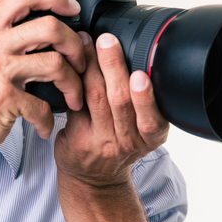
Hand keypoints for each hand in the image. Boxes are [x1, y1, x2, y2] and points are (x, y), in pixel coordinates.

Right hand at [0, 0, 85, 163]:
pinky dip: (48, 119)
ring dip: (74, 84)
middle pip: (50, 26)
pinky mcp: (4, 98)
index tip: (73, 10)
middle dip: (76, 46)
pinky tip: (44, 125)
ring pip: (56, 63)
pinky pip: (43, 105)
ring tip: (73, 98)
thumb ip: (0, 34)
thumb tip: (34, 17)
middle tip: (81, 63)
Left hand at [54, 32, 168, 188]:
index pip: (152, 119)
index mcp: (151, 137)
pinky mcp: (77, 139)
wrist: (94, 180)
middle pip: (120, 101)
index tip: (140, 76)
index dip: (146, 98)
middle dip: (114, 67)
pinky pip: (75, 104)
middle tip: (107, 41)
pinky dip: (73, 81)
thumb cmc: (119, 147)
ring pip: (95, 99)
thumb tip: (131, 54)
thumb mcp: (142, 132)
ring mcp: (100, 142)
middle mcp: (127, 142)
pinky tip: (69, 62)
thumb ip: (141, 103)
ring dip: (91, 67)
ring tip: (86, 43)